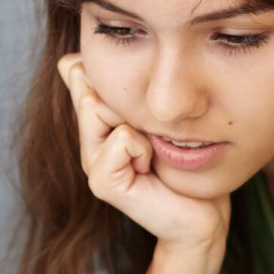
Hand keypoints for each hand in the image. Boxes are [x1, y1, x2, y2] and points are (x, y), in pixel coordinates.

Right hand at [56, 53, 230, 250]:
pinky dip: (142, 147)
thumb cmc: (186, 161)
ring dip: (137, 123)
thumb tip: (71, 59)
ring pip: (98, 105)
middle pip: (88, 84)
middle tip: (150, 135)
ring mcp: (91, 163)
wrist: (202, 214)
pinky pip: (121, 138)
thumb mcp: (154, 113)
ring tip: (150, 151)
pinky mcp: (101, 182)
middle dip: (126, 99)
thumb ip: (122, 89)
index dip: (110, 76)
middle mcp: (88, 141)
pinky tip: (149, 168)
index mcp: (95, 121)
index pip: (79, 72)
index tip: (142, 109)